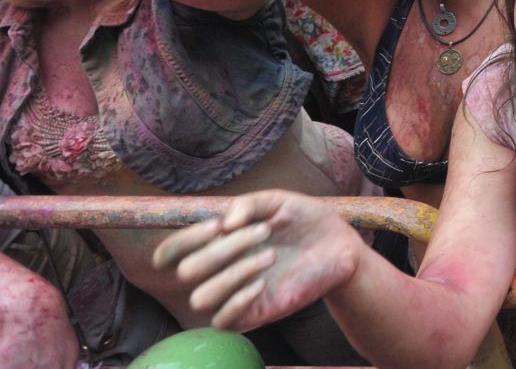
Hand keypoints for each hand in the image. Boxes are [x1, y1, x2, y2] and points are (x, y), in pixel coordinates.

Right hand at [152, 192, 361, 331]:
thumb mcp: (279, 202)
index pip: (168, 254)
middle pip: (187, 272)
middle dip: (223, 249)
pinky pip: (222, 321)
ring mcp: (233, 294)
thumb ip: (250, 204)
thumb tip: (224, 222)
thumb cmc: (305, 221)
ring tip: (272, 255)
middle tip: (264, 231)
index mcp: (217, 243)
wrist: (339, 245)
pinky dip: (237, 301)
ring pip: (201, 298)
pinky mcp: (252, 314)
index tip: (219, 226)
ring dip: (233, 274)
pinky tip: (263, 283)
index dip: (182, 242)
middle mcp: (218, 270)